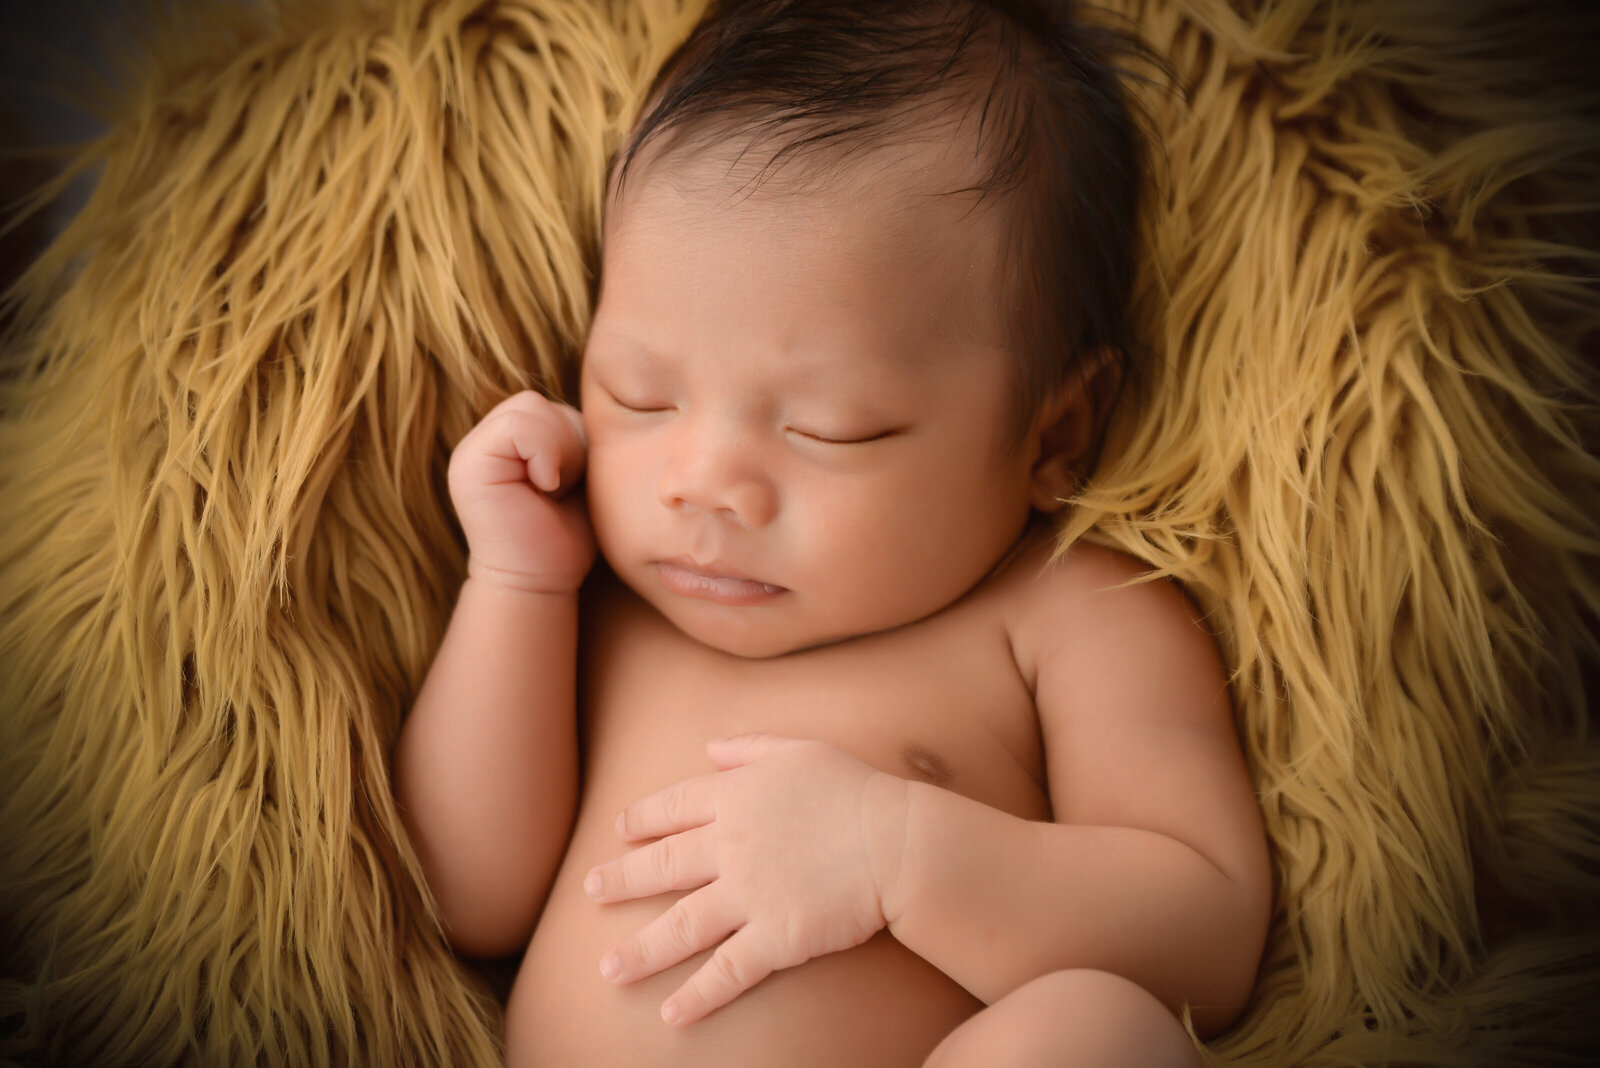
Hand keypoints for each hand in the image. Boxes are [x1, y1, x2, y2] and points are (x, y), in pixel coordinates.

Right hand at [448, 390, 593, 591]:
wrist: (540, 583)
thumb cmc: (563, 537)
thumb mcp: (576, 474)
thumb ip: (568, 438)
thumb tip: (592, 407)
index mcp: (504, 443)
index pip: (544, 406)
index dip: (571, 437)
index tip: (570, 482)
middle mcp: (481, 442)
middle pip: (537, 403)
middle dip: (567, 443)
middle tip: (563, 487)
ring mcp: (470, 453)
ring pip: (529, 409)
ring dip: (558, 450)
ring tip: (554, 489)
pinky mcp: (468, 466)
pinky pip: (517, 427)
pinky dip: (546, 455)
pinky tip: (546, 488)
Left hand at [583, 735, 910, 1025]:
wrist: (897, 841)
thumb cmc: (855, 790)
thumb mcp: (800, 750)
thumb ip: (750, 748)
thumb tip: (712, 747)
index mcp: (735, 796)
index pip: (674, 807)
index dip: (642, 819)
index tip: (619, 831)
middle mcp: (730, 845)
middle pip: (662, 866)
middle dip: (620, 881)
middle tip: (589, 893)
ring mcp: (748, 894)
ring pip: (680, 926)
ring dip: (641, 951)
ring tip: (608, 970)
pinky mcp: (774, 937)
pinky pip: (726, 971)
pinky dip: (697, 995)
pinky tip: (672, 1014)